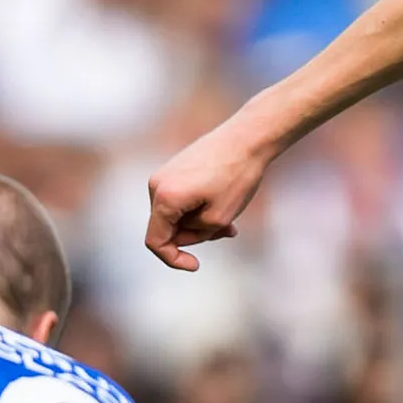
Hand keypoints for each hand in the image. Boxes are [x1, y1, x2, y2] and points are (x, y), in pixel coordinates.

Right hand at [144, 124, 271, 271]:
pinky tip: (224, 204)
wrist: (247, 137)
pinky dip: (199, 208)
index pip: (155, 241)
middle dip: (195, 236)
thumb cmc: (236, 176)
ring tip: (230, 218)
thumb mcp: (218, 218)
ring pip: (176, 214)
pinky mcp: (175, 169)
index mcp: (164, 198)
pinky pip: (180, 199)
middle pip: (167, 228)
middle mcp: (157, 185)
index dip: (173, 259)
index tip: (195, 265)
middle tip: (227, 232)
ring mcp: (164, 174)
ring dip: (200, 222)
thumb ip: (194, 235)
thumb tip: (181, 236)